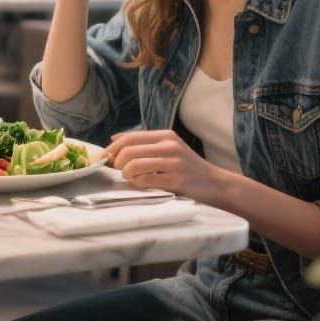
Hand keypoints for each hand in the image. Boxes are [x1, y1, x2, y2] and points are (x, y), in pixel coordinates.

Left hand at [108, 129, 222, 203]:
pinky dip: (138, 184)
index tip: (105, 156)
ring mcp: (173, 163)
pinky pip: (144, 181)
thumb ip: (145, 144)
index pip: (131, 137)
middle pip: (129, 150)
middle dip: (117, 162)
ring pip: (133, 165)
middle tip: (118, 170)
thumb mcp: (169, 149)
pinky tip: (142, 184)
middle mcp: (169, 145)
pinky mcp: (176, 180)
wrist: (214, 183)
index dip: (114, 147)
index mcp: (166, 136)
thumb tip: (114, 140)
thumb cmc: (188, 167)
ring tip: (131, 178)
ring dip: (126, 174)